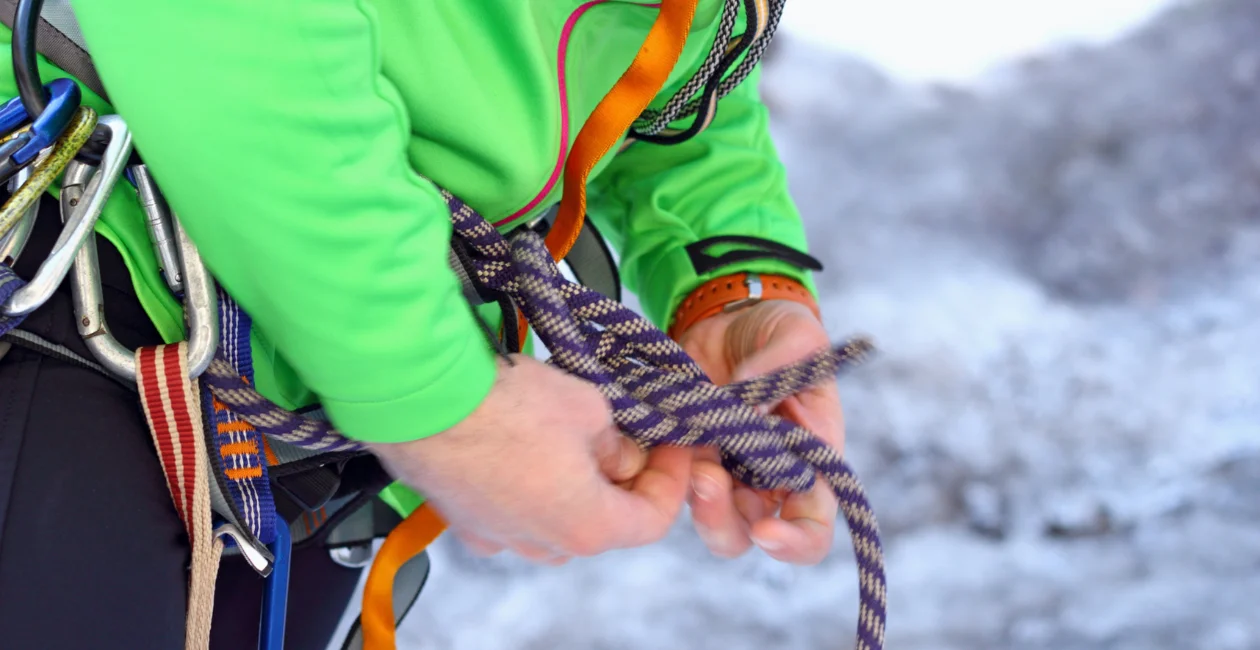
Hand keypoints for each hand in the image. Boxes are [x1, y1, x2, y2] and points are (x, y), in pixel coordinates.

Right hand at [366, 354, 691, 564]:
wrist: (422, 400)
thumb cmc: (504, 404)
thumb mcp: (589, 407)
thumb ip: (618, 440)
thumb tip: (623, 452)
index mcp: (586, 526)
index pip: (653, 519)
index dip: (672, 478)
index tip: (674, 446)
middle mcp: (542, 544)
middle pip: (603, 521)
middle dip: (624, 480)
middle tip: (630, 435)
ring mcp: (500, 536)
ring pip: (556, 517)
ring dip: (575, 483)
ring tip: (574, 433)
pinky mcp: (465, 519)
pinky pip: (512, 508)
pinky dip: (530, 483)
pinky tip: (526, 442)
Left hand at [673, 299, 842, 564]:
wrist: (730, 315)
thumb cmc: (779, 330)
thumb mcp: (796, 334)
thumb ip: (781, 367)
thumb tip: (747, 409)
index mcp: (810, 459)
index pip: (812, 524)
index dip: (794, 542)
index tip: (766, 531)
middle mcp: (766, 476)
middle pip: (748, 532)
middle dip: (724, 519)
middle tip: (707, 478)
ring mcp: (723, 468)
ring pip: (706, 515)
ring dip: (694, 499)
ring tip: (688, 459)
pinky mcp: (685, 454)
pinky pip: (671, 478)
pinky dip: (664, 467)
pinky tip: (664, 432)